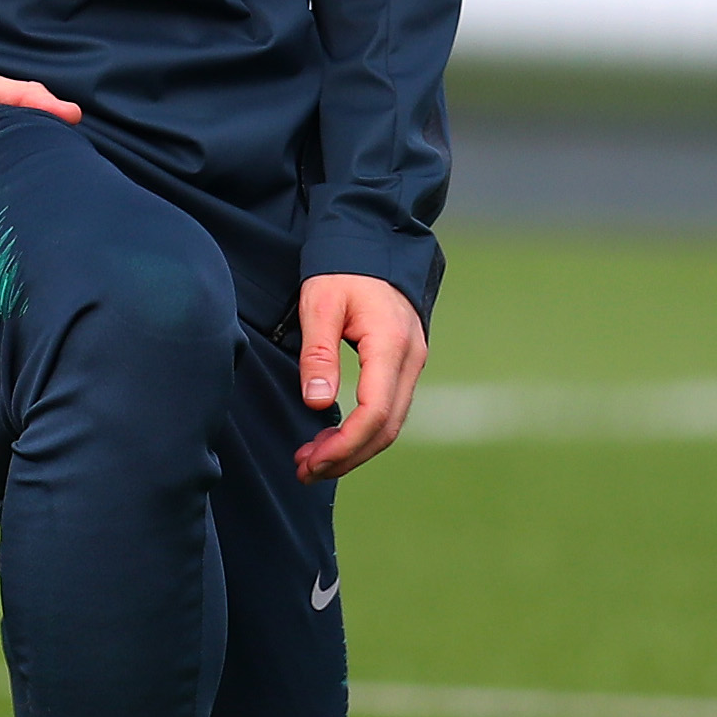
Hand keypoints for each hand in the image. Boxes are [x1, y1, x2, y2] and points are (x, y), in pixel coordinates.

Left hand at [293, 272, 425, 480]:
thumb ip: (318, 354)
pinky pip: (388, 410)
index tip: (313, 461)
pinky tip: (332, 440)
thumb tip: (319, 404)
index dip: (345, 445)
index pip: (376, 413)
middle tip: (305, 471)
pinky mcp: (403, 366)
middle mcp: (410, 359)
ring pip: (390, 424)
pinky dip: (362, 432)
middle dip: (346, 457)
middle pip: (386, 428)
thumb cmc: (342, 270)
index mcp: (391, 345)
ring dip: (353, 449)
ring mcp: (412, 364)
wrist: (372, 244)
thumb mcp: (319, 304)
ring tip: (312, 462)